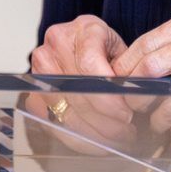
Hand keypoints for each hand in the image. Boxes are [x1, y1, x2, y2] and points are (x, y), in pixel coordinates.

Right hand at [20, 15, 141, 152]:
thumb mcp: (124, 51)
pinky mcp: (34, 91)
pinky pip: (52, 122)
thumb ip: (129, 74)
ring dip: (93, 133)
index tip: (126, 115)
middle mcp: (56, 44)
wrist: (84, 43)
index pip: (89, 67)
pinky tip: (95, 142)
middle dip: (105, 121)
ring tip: (114, 139)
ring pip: (65, 111)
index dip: (109, 97)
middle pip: (78, 92)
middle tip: (126, 133)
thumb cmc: (107, 48)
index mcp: (84, 29)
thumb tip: (137, 103)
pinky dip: (75, 138)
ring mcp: (40, 67)